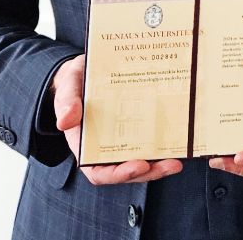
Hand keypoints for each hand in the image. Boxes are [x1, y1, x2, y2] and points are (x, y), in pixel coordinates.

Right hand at [53, 54, 184, 184]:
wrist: (86, 69)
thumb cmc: (74, 82)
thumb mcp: (68, 86)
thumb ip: (67, 101)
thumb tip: (65, 121)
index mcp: (84, 144)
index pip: (98, 171)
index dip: (119, 174)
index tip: (140, 166)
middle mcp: (104, 147)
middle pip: (126, 170)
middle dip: (148, 172)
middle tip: (171, 165)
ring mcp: (121, 139)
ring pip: (140, 160)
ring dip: (159, 165)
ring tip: (176, 161)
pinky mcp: (135, 128)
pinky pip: (148, 143)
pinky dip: (161, 146)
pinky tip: (177, 142)